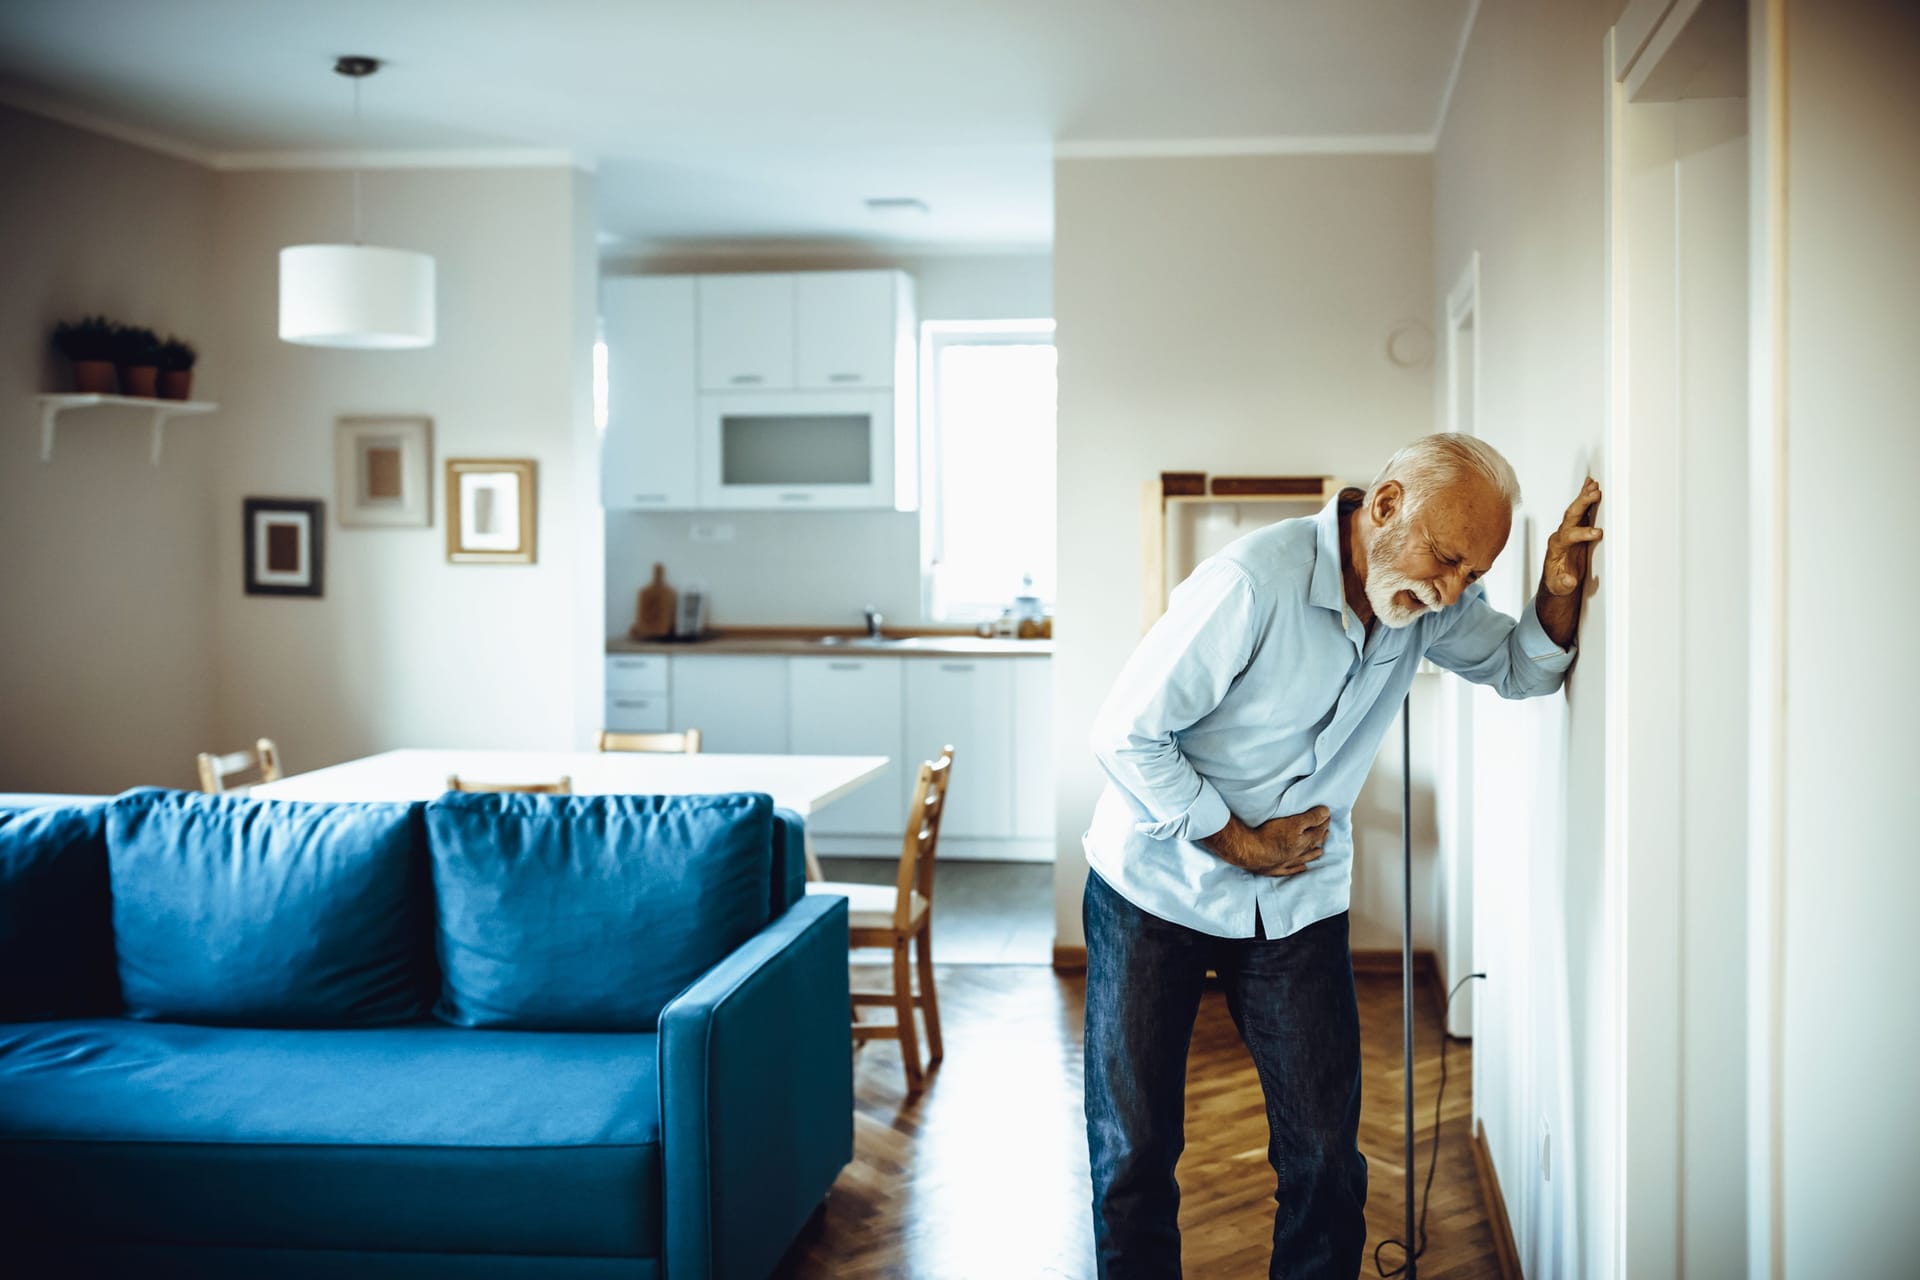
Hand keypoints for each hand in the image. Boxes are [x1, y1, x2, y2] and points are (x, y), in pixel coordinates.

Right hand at [1202, 806, 1330, 876]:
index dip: (1323, 822)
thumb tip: (1326, 813)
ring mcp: (1286, 862)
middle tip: (1327, 831)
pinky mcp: (1275, 869)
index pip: (1318, 830)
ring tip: (1321, 851)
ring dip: (1313, 854)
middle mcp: (1297, 854)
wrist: (1249, 852)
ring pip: (1304, 858)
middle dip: (1320, 837)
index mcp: (1303, 842)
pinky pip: (1290, 870)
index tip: (1327, 815)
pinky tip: (1303, 868)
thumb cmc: (1269, 835)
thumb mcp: (1293, 822)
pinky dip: (1298, 869)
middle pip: (1312, 844)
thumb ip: (1310, 817)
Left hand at [1543, 477, 1604, 597]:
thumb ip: (1563, 583)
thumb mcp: (1559, 587)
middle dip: (1582, 504)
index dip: (1583, 533)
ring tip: (1594, 485)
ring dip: (1584, 496)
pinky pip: (1581, 509)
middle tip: (1595, 494)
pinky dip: (1585, 496)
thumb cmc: (1558, 581)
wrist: (1556, 579)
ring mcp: (1568, 529)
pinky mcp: (1576, 528)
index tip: (1597, 533)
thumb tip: (1568, 579)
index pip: (1569, 536)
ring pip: (1576, 509)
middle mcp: (1561, 535)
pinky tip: (1590, 486)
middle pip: (1571, 516)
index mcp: (1557, 547)